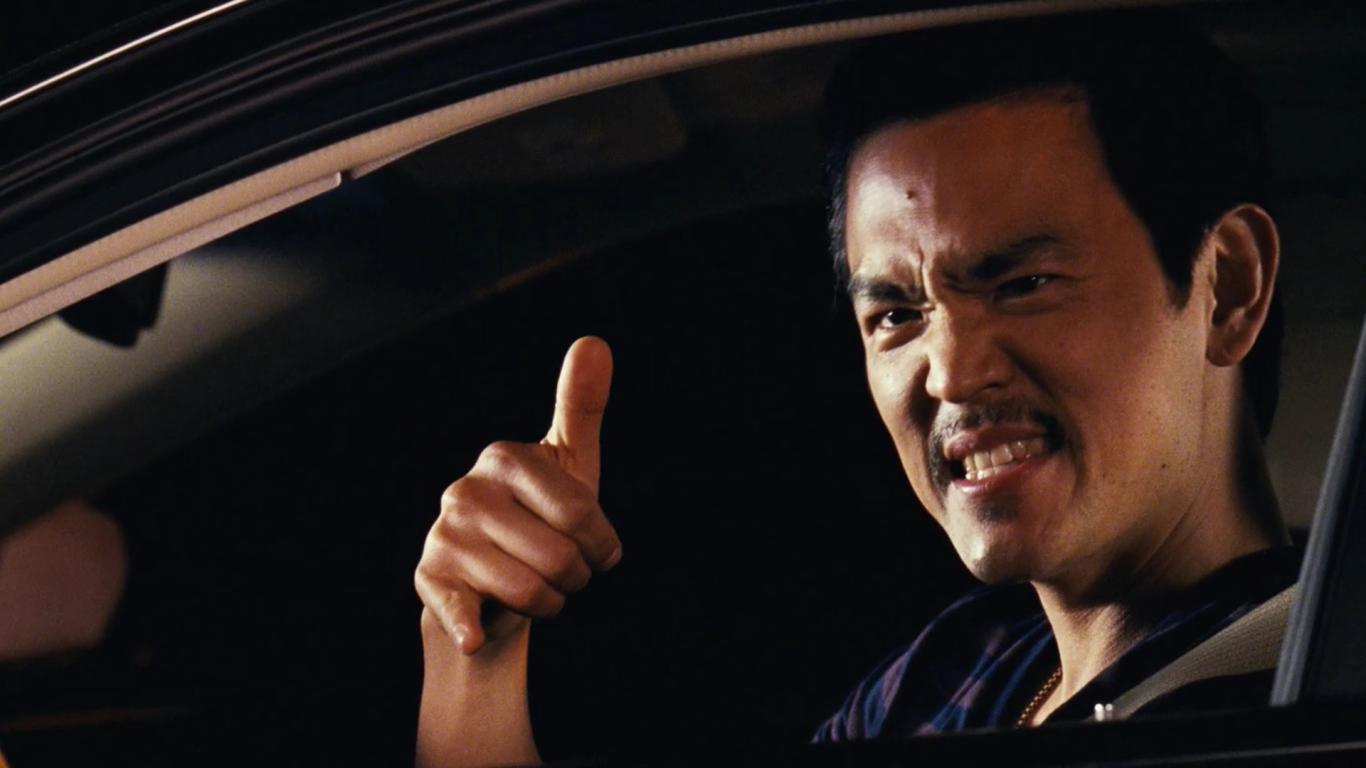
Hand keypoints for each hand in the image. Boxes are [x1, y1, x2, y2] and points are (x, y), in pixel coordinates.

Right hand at [415, 337, 619, 654]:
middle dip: (576, 578)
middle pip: (560, 558)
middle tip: (565, 573)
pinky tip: (479, 633)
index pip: (581, 513)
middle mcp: (465, 491)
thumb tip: (594, 340)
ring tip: (540, 590)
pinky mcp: (429, 580)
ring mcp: (444, 536)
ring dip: (550, 604)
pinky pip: (463, 611)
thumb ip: (581, 404)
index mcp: (504, 458)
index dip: (602, 546)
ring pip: (531, 593)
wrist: (492, 582)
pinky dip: (474, 627)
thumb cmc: (541, 516)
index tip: (599, 550)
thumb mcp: (568, 462)